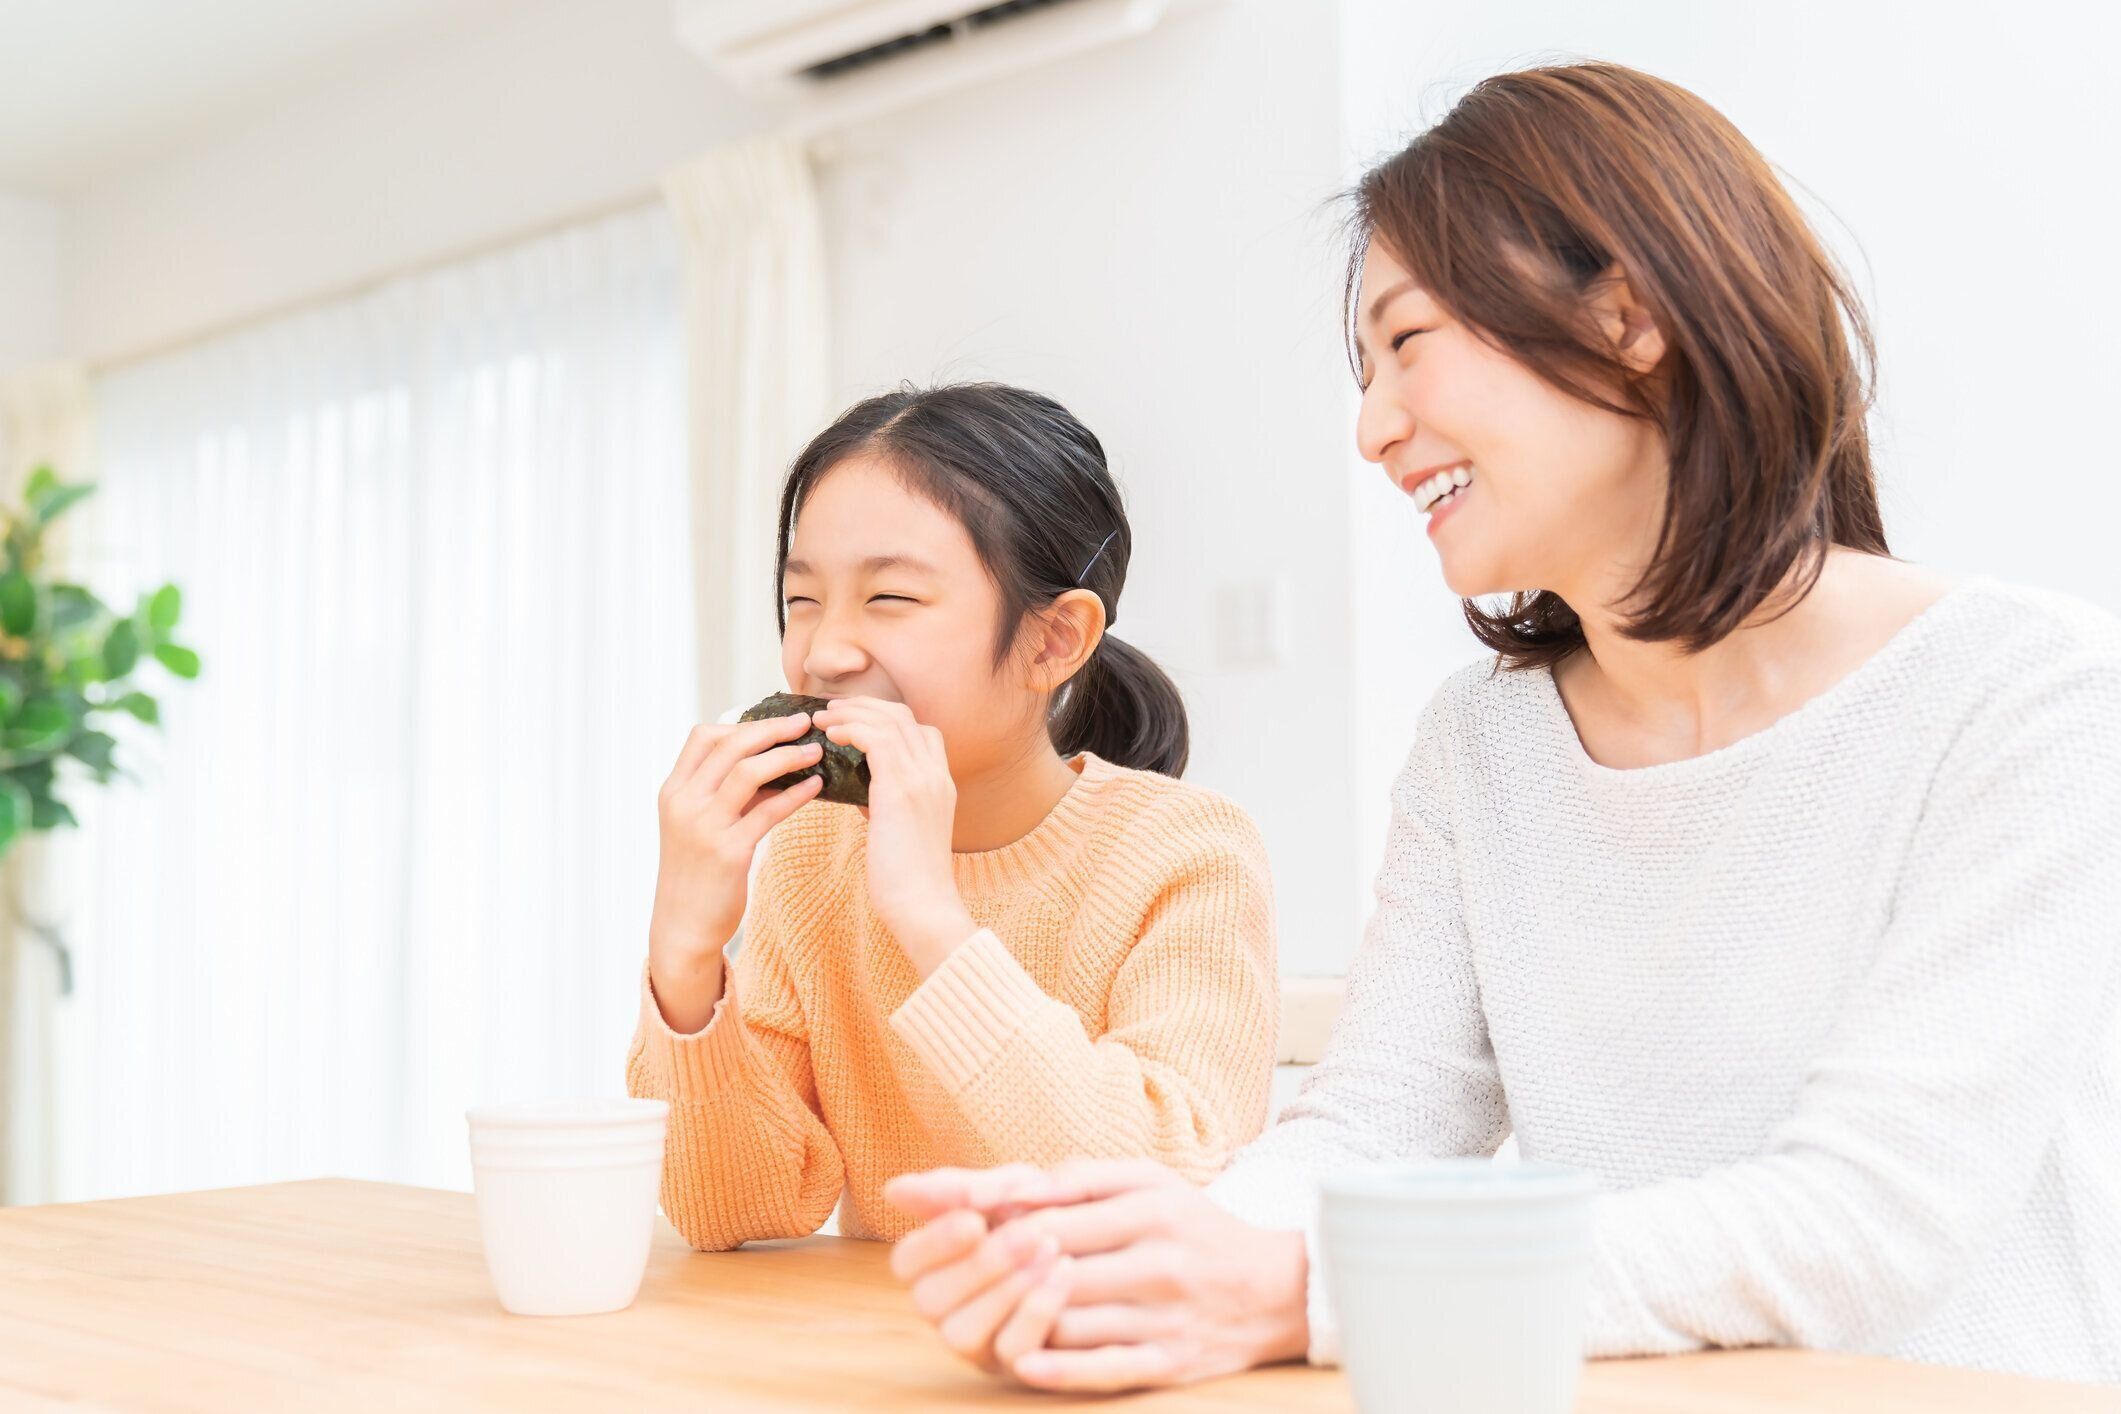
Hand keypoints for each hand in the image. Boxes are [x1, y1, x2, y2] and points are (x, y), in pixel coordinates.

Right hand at [647, 712, 823, 1030]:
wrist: (684, 925)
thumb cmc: (699, 871)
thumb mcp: (702, 825)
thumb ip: (730, 793)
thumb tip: (776, 760)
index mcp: (674, 791)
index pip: (702, 736)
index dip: (741, 723)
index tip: (775, 721)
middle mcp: (684, 803)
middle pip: (730, 746)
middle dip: (772, 729)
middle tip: (806, 722)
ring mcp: (703, 827)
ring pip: (748, 772)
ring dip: (787, 756)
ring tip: (817, 751)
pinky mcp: (727, 852)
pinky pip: (768, 812)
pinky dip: (796, 794)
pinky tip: (817, 787)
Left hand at [811, 697, 972, 974]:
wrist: (922, 906)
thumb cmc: (907, 881)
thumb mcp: (904, 832)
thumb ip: (892, 805)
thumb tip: (865, 793)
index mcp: (940, 783)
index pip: (919, 730)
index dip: (885, 718)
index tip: (854, 720)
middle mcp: (937, 774)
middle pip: (904, 715)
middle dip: (865, 706)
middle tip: (831, 710)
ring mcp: (923, 778)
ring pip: (889, 720)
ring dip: (852, 713)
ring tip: (823, 718)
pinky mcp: (902, 789)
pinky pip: (876, 739)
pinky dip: (851, 729)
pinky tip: (830, 737)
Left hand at [885, 1160, 1311, 1391]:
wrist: (1277, 1289)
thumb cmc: (1192, 1226)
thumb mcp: (1147, 1182)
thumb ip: (1076, 1179)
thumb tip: (1002, 1186)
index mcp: (1150, 1207)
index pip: (1054, 1212)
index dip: (993, 1216)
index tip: (946, 1215)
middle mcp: (1159, 1260)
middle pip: (1057, 1264)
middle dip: (1000, 1267)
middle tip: (957, 1268)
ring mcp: (1165, 1316)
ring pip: (1074, 1319)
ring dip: (1022, 1316)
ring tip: (981, 1310)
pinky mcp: (1172, 1363)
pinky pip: (1110, 1369)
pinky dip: (1063, 1370)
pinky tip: (1025, 1365)